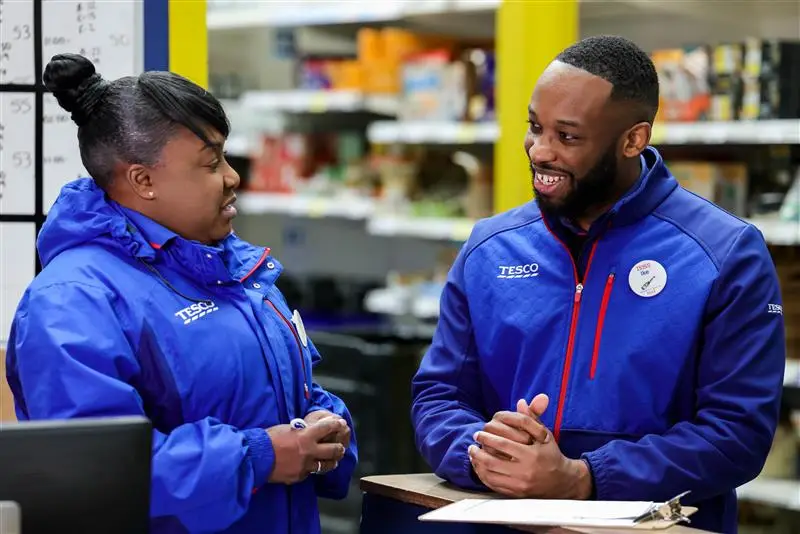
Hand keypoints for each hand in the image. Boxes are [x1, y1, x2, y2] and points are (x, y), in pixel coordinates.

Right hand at [266, 417, 346, 483]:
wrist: (256, 457)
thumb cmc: (268, 439)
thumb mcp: (287, 429)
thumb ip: (301, 431)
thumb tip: (308, 431)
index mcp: (305, 435)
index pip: (327, 428)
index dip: (336, 425)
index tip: (341, 423)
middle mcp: (309, 451)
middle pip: (333, 450)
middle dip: (340, 448)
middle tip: (340, 447)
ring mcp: (305, 465)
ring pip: (326, 466)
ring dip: (331, 462)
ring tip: (333, 461)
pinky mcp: (298, 476)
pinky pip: (309, 473)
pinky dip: (310, 469)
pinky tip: (309, 467)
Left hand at [469, 394, 591, 498]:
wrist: (562, 481)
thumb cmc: (551, 454)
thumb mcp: (544, 435)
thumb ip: (531, 419)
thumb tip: (520, 402)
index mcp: (531, 455)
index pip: (503, 444)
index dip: (488, 438)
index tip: (479, 433)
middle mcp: (524, 472)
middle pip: (493, 461)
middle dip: (479, 451)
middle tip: (472, 443)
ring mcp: (519, 485)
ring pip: (491, 475)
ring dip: (477, 463)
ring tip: (472, 453)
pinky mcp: (516, 494)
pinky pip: (494, 485)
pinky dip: (483, 475)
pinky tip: (479, 466)